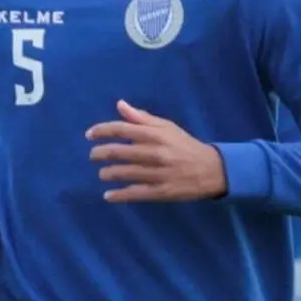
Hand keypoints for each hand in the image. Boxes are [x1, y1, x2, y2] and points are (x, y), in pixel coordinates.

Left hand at [87, 100, 226, 201]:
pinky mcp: (161, 192)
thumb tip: (119, 105)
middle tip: (93, 156)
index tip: (89, 135)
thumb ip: (141, 118)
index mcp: (154, 135)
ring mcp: (157, 173)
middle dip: (99, 154)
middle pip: (117, 152)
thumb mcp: (166, 127)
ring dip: (107, 173)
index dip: (101, 131)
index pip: (121, 129)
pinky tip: (108, 196)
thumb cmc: (184, 145)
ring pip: (123, 173)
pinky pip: (135, 194)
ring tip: (102, 174)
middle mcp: (154, 153)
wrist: (211, 170)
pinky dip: (118, 195)